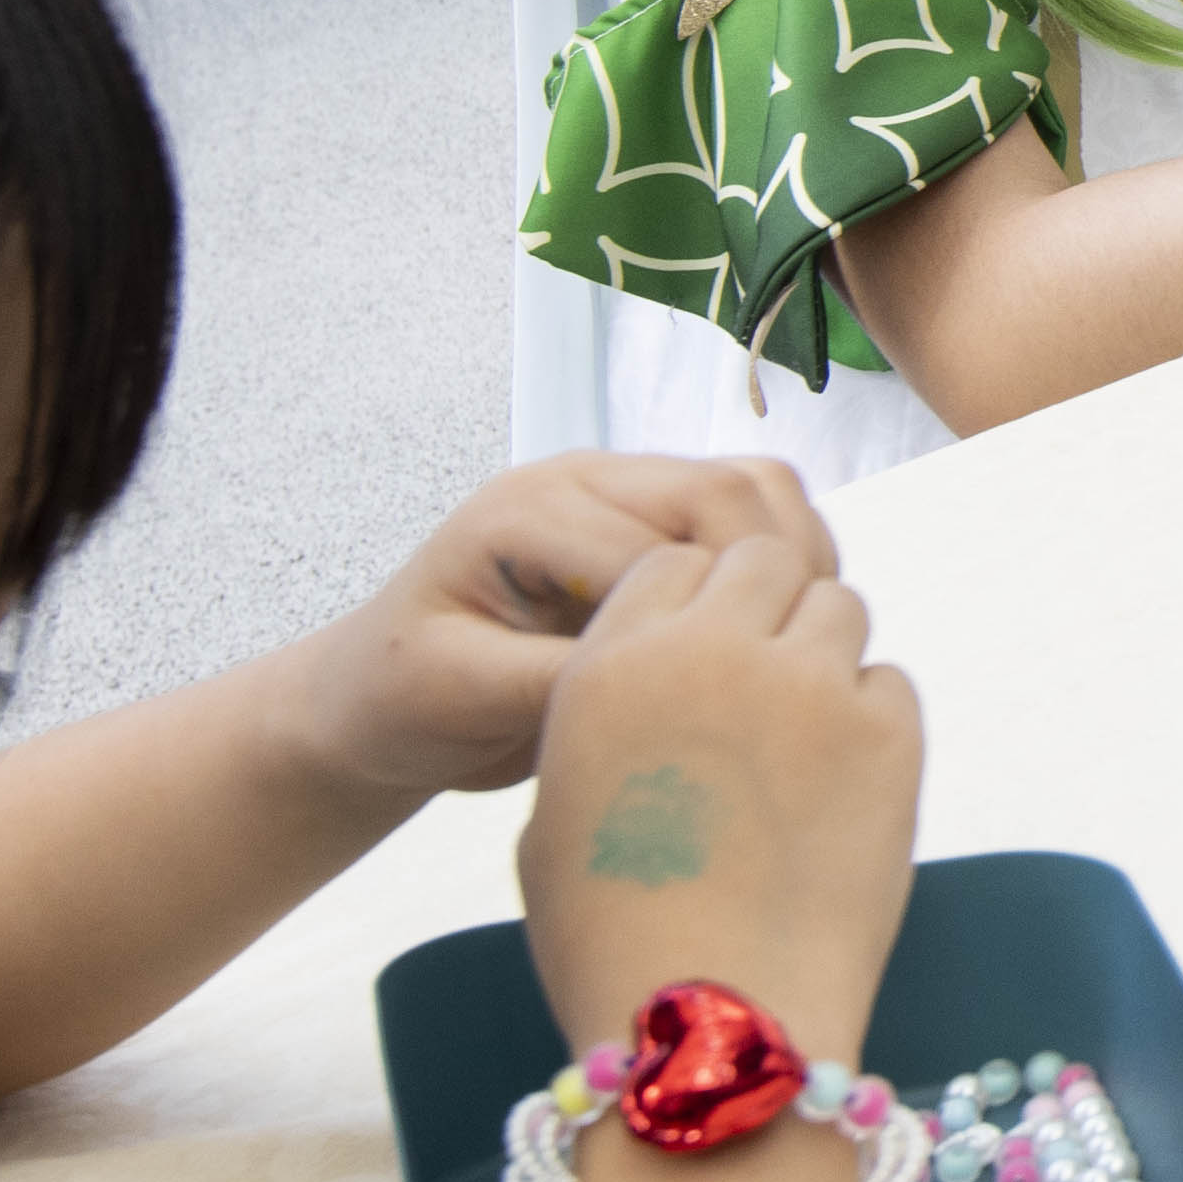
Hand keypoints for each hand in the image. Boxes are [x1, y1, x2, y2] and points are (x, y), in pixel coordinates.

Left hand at [294, 456, 841, 807]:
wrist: (382, 699)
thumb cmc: (404, 699)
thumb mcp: (461, 696)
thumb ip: (555, 682)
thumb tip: (664, 689)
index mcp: (527, 511)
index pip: (659, 540)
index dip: (712, 613)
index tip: (732, 695)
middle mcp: (583, 481)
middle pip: (727, 490)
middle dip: (776, 572)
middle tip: (798, 658)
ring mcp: (624, 494)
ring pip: (758, 489)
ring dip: (794, 558)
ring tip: (801, 640)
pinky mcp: (656, 524)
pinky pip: (755, 517)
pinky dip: (786, 565)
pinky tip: (779, 631)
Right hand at [517, 525, 920, 1065]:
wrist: (715, 1023)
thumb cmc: (612, 941)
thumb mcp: (556, 817)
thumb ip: (606, 723)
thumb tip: (656, 699)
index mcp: (612, 665)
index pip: (671, 564)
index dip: (690, 607)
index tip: (698, 660)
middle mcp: (712, 651)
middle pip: (763, 561)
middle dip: (765, 608)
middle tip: (764, 686)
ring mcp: (810, 684)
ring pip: (837, 606)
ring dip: (823, 653)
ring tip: (803, 741)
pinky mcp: (889, 732)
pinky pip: (889, 681)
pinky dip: (870, 716)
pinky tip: (840, 786)